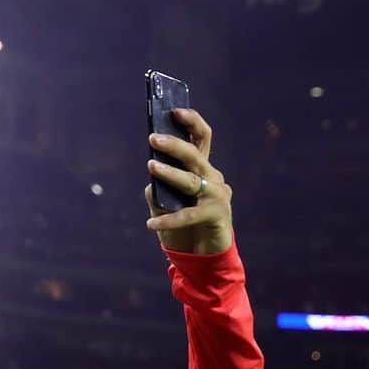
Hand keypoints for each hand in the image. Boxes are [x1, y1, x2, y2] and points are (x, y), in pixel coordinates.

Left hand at [144, 108, 232, 254]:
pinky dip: (168, 220)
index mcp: (202, 169)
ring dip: (169, 173)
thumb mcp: (165, 206)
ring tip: (151, 166)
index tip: (174, 111)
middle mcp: (212, 178)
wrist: (202, 257)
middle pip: (195, 154)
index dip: (191, 121)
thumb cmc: (183, 227)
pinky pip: (188, 215)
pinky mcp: (216, 215)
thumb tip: (151, 181)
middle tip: (153, 137)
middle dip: (174, 144)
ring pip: (190, 180)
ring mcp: (217, 195)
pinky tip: (151, 224)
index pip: (201, 138)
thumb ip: (159, 191)